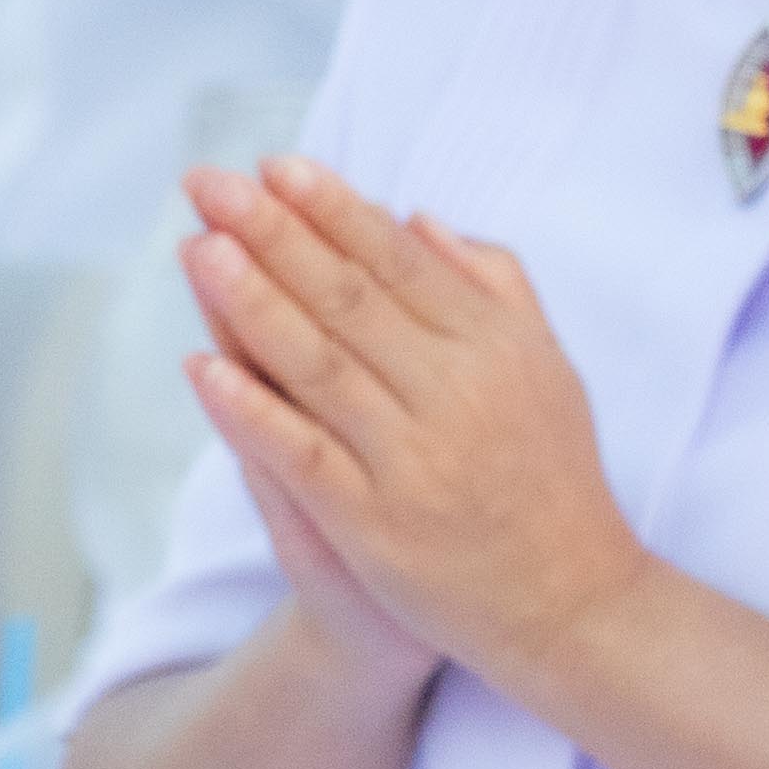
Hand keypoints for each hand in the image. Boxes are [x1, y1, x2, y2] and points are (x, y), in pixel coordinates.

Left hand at [172, 160, 650, 700]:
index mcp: (500, 348)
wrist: (570, 601)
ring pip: (319, 366)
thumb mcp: (548, 370)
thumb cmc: (552, 477)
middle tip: (211, 183)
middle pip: (352, 300)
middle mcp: (459, 395)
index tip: (278, 167)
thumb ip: (496, 290)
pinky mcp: (376, 524)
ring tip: (198, 247)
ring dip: (252, 304)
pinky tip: (204, 369)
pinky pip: (304, 455)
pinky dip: (252, 412)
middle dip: (276, 235)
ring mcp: (415, 460)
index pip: (402, 263)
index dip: (336, 212)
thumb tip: (419, 219)